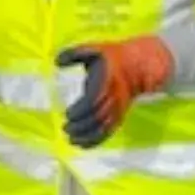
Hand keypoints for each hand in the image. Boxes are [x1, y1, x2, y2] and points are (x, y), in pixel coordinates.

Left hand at [55, 37, 173, 148]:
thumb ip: (74, 53)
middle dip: (81, 125)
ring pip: (104, 127)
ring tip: (70, 139)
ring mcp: (118, 108)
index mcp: (106, 80)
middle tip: (65, 128)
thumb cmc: (109, 57)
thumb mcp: (93, 49)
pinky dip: (96, 140)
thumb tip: (56, 61)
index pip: (94, 99)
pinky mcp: (118, 116)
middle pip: (98, 116)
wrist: (137, 67)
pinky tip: (81, 145)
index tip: (68, 114)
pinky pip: (109, 131)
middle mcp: (114, 97)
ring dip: (87, 136)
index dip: (81, 109)